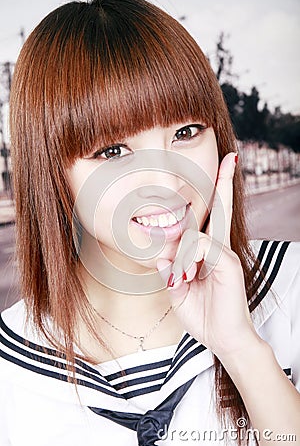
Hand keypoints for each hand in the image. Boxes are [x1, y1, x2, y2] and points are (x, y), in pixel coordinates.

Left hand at [156, 152, 257, 357]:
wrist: (224, 339)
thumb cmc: (204, 315)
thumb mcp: (178, 291)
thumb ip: (170, 271)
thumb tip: (161, 255)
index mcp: (207, 253)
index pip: (209, 220)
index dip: (212, 199)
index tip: (219, 173)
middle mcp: (218, 248)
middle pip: (221, 208)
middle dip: (224, 182)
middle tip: (231, 158)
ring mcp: (225, 254)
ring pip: (194, 235)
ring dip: (180, 258)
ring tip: (182, 281)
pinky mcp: (229, 263)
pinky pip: (202, 247)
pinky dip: (187, 261)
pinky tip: (188, 277)